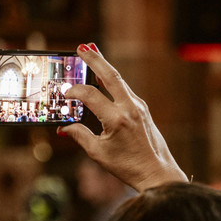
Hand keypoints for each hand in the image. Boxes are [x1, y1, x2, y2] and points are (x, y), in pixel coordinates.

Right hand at [58, 45, 186, 191]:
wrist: (157, 173)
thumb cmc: (128, 166)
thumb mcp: (98, 153)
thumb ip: (80, 136)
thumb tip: (63, 128)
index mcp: (117, 120)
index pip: (90, 95)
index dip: (74, 91)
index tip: (63, 93)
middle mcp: (130, 109)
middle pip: (110, 75)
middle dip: (95, 59)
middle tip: (81, 47)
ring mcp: (139, 107)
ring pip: (119, 80)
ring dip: (104, 66)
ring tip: (90, 52)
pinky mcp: (143, 109)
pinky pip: (125, 90)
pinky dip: (112, 81)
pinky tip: (103, 77)